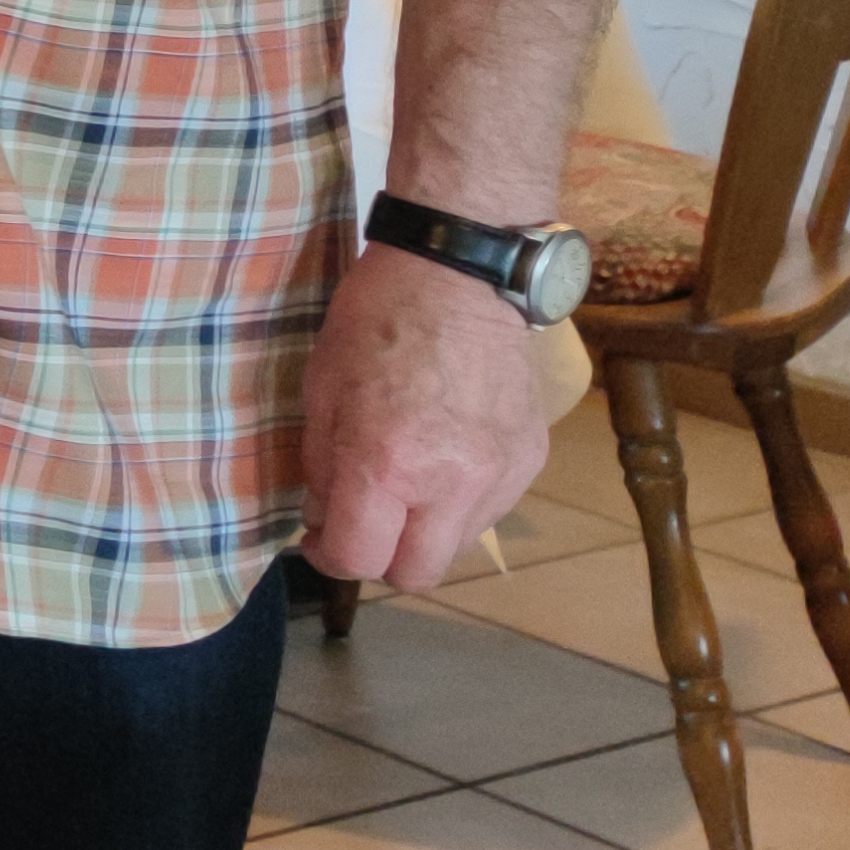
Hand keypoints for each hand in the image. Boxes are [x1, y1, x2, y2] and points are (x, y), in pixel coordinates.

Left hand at [301, 244, 554, 588]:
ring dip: (424, 532)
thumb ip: (323, 469)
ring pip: (457, 546)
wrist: (457, 276)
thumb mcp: (322, 392)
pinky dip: (461, 502)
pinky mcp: (530, 458)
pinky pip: (491, 510)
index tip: (319, 537)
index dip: (330, 556)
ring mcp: (500, 474)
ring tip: (405, 484)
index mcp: (388, 466)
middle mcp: (452, 483)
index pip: (360, 559)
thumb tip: (323, 521)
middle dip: (381, 557)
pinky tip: (443, 458)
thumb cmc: (374, 322)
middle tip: (361, 521)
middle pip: (416, 573)